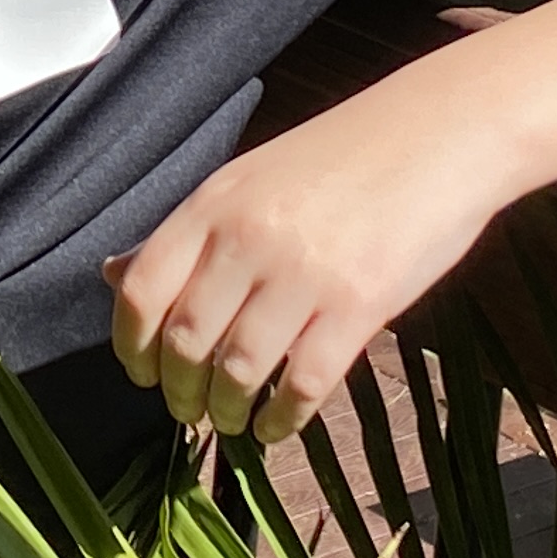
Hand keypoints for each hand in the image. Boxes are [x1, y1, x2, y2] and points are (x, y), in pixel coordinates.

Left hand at [106, 76, 508, 443]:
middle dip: (179, 392)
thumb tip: (115, 276)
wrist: (441, 132)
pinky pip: (303, 383)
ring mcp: (305, 274)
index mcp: (214, 204)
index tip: (141, 374)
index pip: (144, 291)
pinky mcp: (360, 306)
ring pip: (239, 371)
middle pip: (186, 341)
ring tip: (231, 421)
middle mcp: (250, 239)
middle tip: (188, 411)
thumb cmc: (342, 157)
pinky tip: (278, 425)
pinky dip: (282, 417)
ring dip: (226, 411)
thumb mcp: (249, 179)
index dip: (131, 346)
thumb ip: (188, 233)